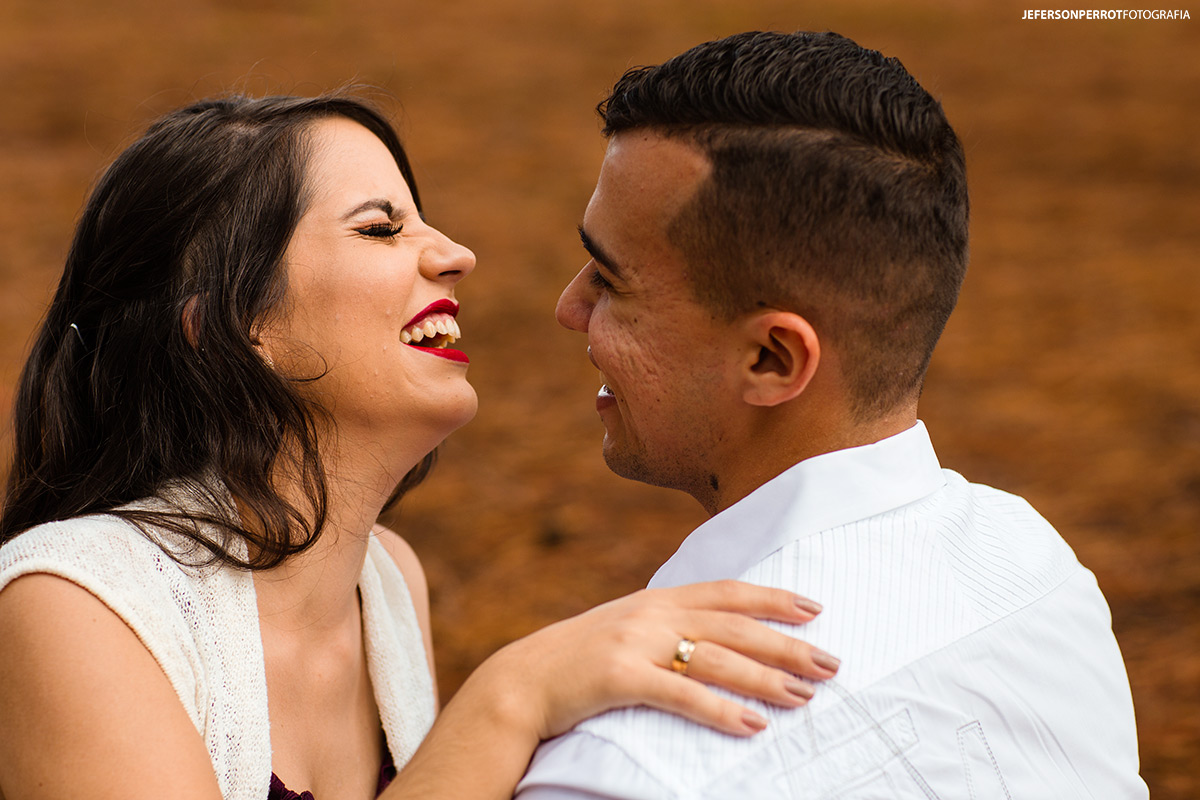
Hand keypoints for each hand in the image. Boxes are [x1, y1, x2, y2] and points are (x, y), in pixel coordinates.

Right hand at [475, 580, 837, 740]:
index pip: (726, 592)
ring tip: (805, 696)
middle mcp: (651, 613)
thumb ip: (666, 623)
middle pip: (734, 626)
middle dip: (786, 643)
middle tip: (831, 662)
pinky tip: (753, 725)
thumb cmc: (577, 660)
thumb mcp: (624, 628)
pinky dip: (721, 709)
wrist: (520, 682)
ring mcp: (635, 642)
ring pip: (716, 658)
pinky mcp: (619, 677)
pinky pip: (681, 694)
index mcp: (656, 598)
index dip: (773, 598)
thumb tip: (714, 635)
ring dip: (766, 678)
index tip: (814, 608)